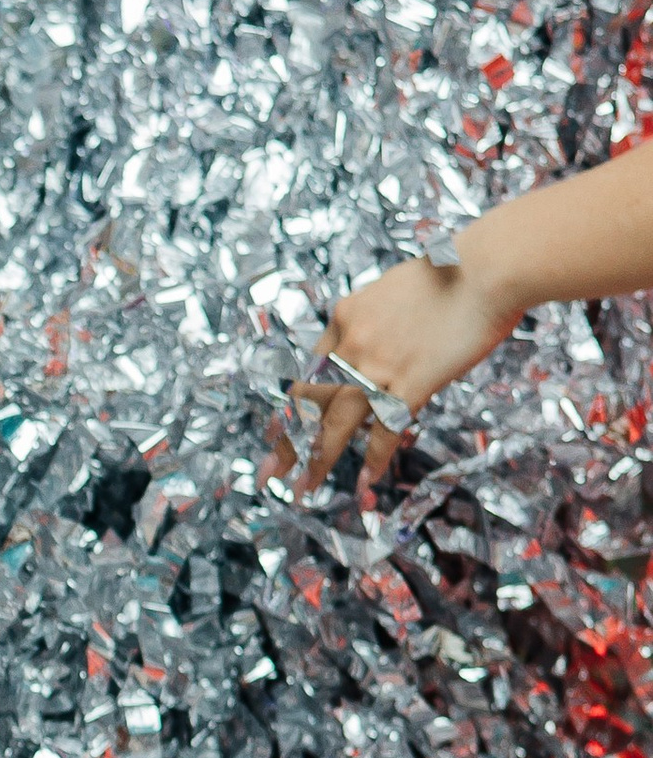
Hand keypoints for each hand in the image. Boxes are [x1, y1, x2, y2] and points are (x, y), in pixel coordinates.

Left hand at [261, 251, 522, 493]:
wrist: (488, 268)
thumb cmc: (452, 273)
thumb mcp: (392, 292)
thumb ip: (374, 322)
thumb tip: (373, 344)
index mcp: (345, 318)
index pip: (311, 371)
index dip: (293, 406)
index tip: (277, 430)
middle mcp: (352, 343)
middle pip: (310, 401)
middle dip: (288, 442)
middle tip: (269, 473)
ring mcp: (379, 365)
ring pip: (338, 422)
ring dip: (318, 459)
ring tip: (304, 488)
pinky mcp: (413, 381)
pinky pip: (386, 429)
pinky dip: (375, 457)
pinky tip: (365, 481)